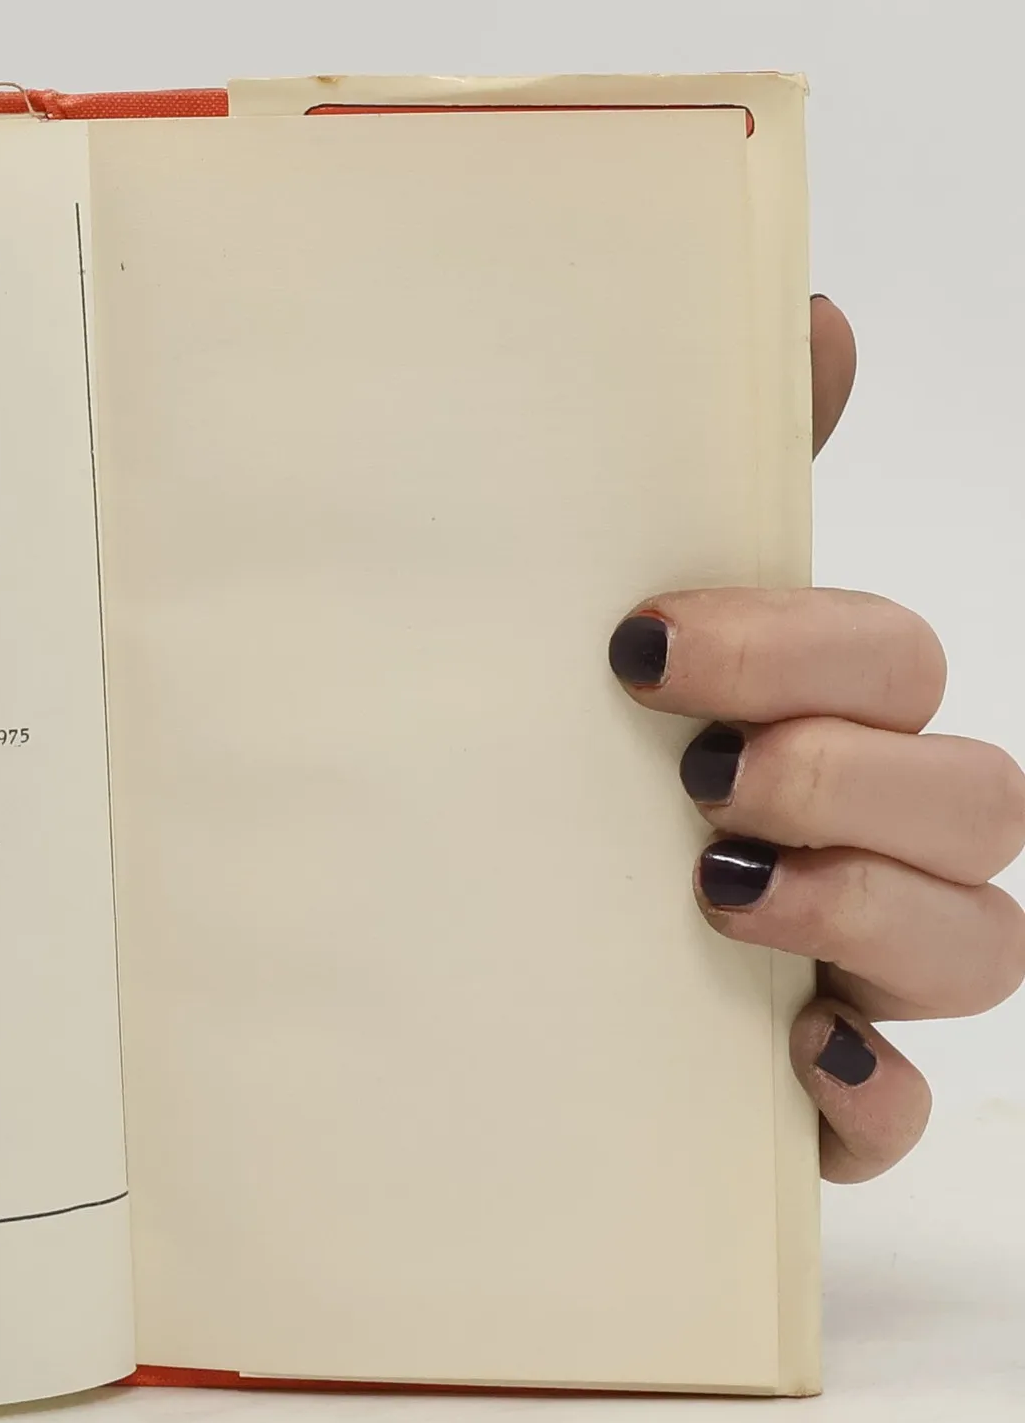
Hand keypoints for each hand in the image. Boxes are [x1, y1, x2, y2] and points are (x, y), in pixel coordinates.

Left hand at [610, 298, 1024, 1180]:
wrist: (451, 948)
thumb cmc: (556, 769)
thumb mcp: (600, 629)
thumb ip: (703, 485)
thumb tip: (815, 307)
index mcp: (817, 717)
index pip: (896, 659)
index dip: (804, 644)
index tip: (639, 645)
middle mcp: (867, 840)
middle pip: (978, 793)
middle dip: (842, 769)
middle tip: (693, 772)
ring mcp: (860, 971)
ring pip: (984, 944)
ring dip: (867, 909)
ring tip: (716, 890)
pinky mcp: (819, 1098)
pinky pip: (901, 1115)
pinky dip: (866, 1093)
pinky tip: (786, 1054)